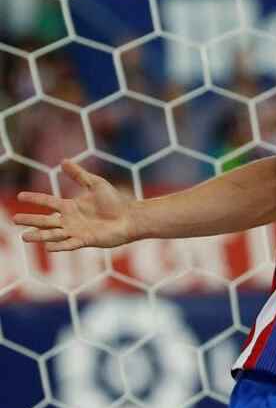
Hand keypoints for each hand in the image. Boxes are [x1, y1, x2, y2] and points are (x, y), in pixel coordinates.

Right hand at [13, 159, 138, 251]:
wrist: (130, 216)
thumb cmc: (115, 201)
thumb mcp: (95, 184)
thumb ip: (78, 175)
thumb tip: (63, 161)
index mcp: (71, 207)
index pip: (48, 202)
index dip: (35, 199)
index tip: (20, 196)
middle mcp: (70, 220)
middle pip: (46, 220)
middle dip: (30, 220)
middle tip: (14, 219)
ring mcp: (76, 231)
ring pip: (53, 234)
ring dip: (39, 236)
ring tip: (24, 237)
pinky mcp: (85, 240)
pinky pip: (69, 244)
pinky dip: (59, 246)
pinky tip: (48, 247)